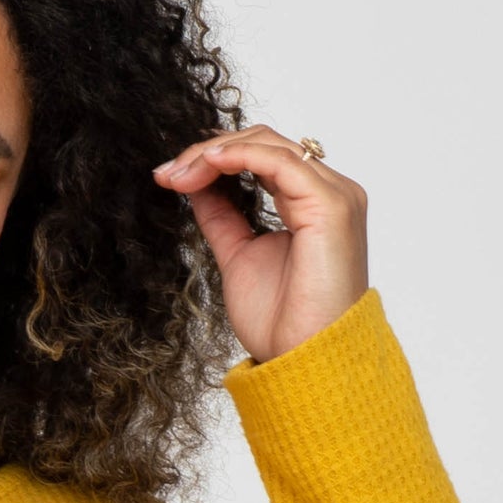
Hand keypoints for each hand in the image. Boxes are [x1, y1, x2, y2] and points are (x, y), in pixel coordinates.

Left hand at [152, 124, 368, 363]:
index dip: (214, 158)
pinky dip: (239, 156)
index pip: (262, 157)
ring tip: (178, 174)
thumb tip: (197, 186)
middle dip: (208, 152)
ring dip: (215, 153)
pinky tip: (206, 165)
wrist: (303, 359)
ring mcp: (334, 195)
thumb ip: (223, 218)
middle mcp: (329, 192)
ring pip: (269, 145)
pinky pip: (280, 162)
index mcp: (312, 203)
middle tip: (168, 174)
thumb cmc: (282, 322)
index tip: (170, 177)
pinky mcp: (331, 205)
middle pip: (264, 143)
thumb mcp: (238, 256)